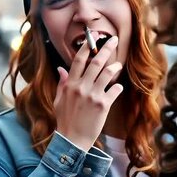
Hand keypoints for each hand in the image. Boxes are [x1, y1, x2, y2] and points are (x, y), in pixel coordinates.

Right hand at [53, 36, 123, 151]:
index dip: (86, 47)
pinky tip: (117, 87)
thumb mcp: (58, 100)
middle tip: (114, 40)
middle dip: (106, 49)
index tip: (93, 37)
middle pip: (95, 62)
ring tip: (118, 64)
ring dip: (114, 66)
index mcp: (69, 84)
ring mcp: (92, 95)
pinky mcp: (103, 105)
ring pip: (107, 74)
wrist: (72, 140)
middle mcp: (81, 87)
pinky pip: (114, 90)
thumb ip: (61, 83)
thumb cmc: (64, 120)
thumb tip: (60, 69)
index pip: (78, 60)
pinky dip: (117, 87)